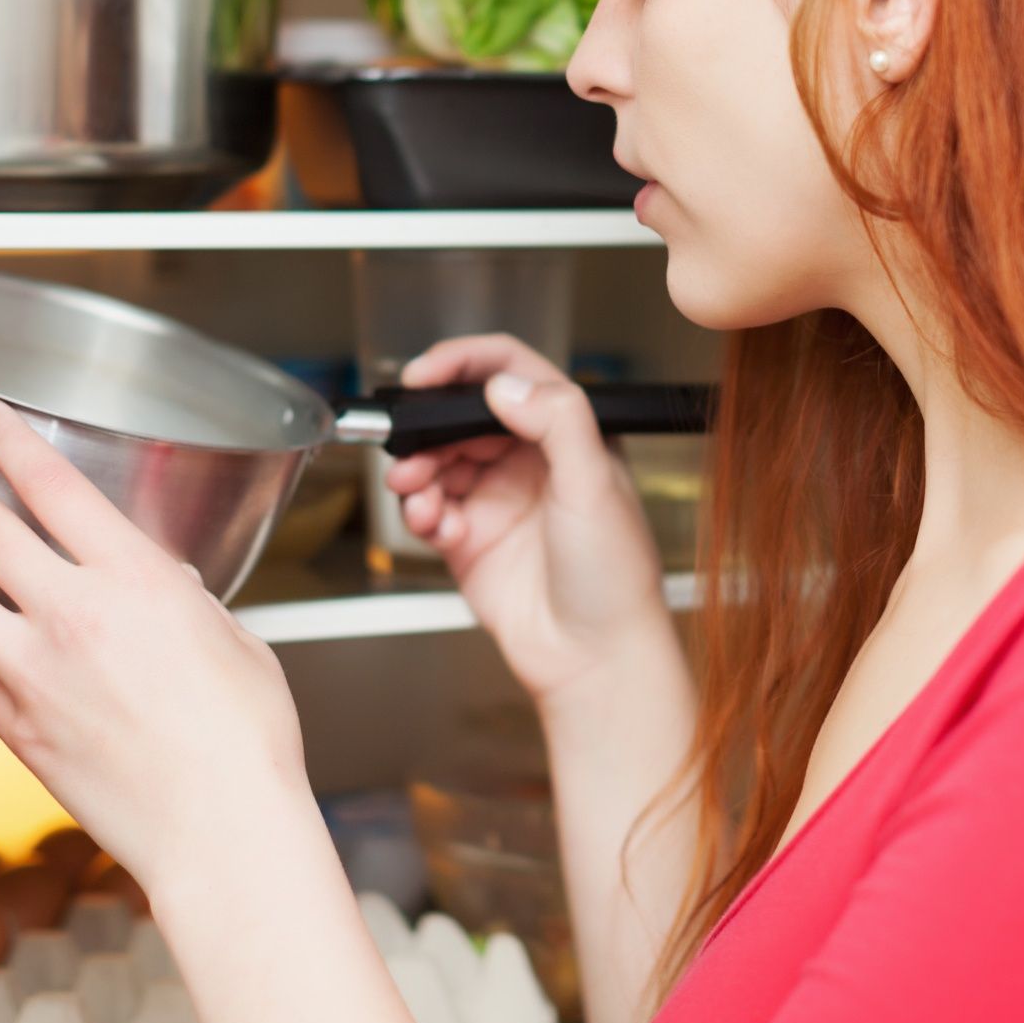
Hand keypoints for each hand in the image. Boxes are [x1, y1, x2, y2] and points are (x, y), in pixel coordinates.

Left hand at [0, 396, 310, 893]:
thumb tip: (161, 588)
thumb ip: (184, 600)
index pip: (51, 487)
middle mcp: (72, 618)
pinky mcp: (12, 728)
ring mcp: (32, 674)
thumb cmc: (245, 738)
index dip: (8, 441)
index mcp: (135, 581)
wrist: (218, 824)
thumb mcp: (231, 637)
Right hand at [385, 334, 671, 709]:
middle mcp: (531, 462)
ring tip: (414, 492)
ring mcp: (498, 501)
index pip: (513, 372)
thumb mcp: (594, 484)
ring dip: (417, 471)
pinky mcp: (470, 541)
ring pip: (438, 461)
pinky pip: (430, 511)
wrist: (595, 658)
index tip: (424, 374)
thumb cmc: (615, 575)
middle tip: (408, 447)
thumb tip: (507, 384)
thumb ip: (558, 421)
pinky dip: (420, 512)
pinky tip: (432, 525)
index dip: (465, 364)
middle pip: (461, 418)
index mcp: (568, 435)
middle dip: (428, 427)